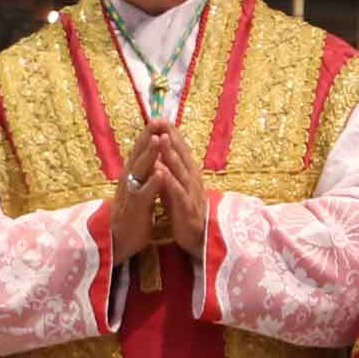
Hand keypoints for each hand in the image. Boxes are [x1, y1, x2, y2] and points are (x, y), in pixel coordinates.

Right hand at [110, 126, 162, 262]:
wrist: (118, 240)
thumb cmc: (132, 213)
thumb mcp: (137, 188)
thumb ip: (143, 172)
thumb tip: (151, 154)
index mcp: (132, 174)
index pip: (140, 150)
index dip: (149, 134)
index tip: (159, 118)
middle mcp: (129, 179)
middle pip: (139, 154)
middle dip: (149, 136)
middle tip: (158, 120)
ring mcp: (131, 192)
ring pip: (140, 169)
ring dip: (150, 154)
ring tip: (159, 139)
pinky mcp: (135, 208)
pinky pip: (144, 193)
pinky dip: (152, 182)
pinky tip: (160, 173)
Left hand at [147, 121, 210, 256]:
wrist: (198, 239)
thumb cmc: (184, 212)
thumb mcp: (175, 187)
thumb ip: (169, 171)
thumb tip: (160, 154)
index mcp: (189, 174)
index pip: (181, 150)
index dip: (172, 134)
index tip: (161, 118)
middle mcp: (192, 180)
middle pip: (181, 155)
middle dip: (171, 138)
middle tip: (161, 121)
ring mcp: (190, 193)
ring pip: (180, 170)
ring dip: (171, 154)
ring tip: (161, 139)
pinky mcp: (186, 208)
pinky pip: (177, 192)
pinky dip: (169, 180)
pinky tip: (161, 170)